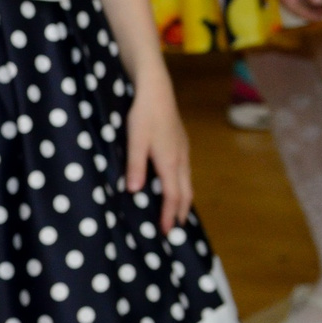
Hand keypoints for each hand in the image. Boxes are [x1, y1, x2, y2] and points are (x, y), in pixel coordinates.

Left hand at [124, 73, 191, 232]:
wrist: (157, 90)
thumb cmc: (144, 114)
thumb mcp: (134, 140)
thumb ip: (135, 165)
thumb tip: (135, 191)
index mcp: (169, 161)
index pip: (172, 195)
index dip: (169, 215)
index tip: (165, 231)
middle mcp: (181, 158)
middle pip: (185, 192)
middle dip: (179, 212)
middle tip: (173, 230)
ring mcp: (183, 150)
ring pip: (187, 182)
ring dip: (182, 200)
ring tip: (176, 213)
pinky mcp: (180, 144)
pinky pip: (184, 172)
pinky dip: (181, 186)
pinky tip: (174, 185)